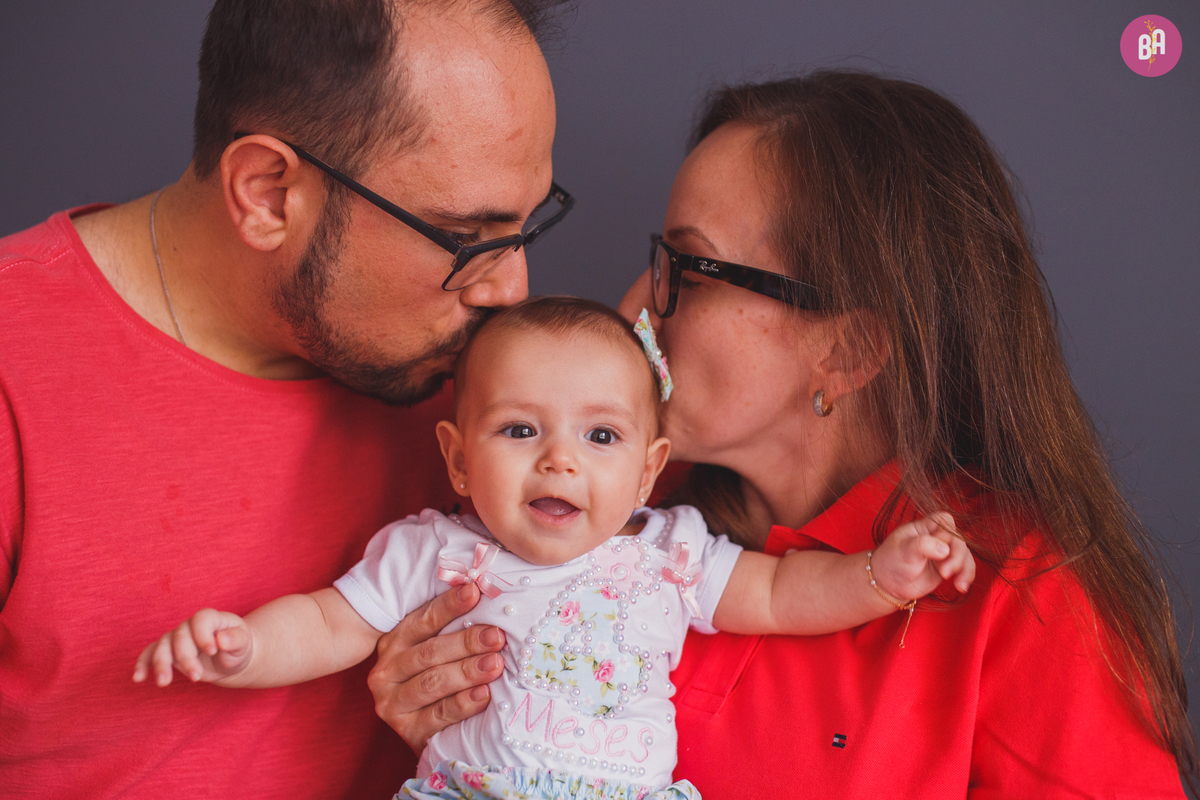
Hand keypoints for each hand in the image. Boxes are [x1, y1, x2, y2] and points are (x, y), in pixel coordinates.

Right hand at [132, 608, 252, 685]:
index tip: (213, 651)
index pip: (201, 620)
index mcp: (210, 618)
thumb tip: (221, 640)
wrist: (230, 658)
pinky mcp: (168, 652)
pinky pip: (150, 654)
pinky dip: (142, 664)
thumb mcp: (243, 644)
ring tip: (164, 683)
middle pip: (180, 637)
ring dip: (161, 664)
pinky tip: (138, 678)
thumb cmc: (238, 648)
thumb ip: (235, 640)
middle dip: (186, 658)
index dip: (204, 636)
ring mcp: (176, 638)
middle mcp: (190, 626)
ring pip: (162, 646)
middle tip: (197, 677)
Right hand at [368, 583, 505, 753]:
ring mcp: (393, 703)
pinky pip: (438, 716)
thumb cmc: (438, 679)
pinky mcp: (407, 731)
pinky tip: (484, 695)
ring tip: (496, 664)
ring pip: (432, 683)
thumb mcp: (436, 651)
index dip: (449, 606)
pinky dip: (463, 704)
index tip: (474, 592)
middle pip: (429, 653)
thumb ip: (451, 628)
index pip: (423, 620)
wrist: (426, 729)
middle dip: (466, 642)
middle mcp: (387, 671)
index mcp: (394, 643)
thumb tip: (482, 593)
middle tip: (496, 636)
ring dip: (467, 672)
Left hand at [871, 512, 974, 600]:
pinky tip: (961, 587)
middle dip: (956, 557)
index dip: (947, 534)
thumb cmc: (891, 562)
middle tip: (944, 573)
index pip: (945, 521)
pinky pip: (965, 567)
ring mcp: (943, 552)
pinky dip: (966, 576)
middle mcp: (936, 537)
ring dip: (965, 569)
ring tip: (958, 585)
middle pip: (958, 540)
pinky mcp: (948, 566)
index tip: (940, 550)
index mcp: (924, 526)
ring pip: (965, 554)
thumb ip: (923, 545)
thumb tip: (945, 549)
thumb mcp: (904, 550)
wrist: (888, 584)